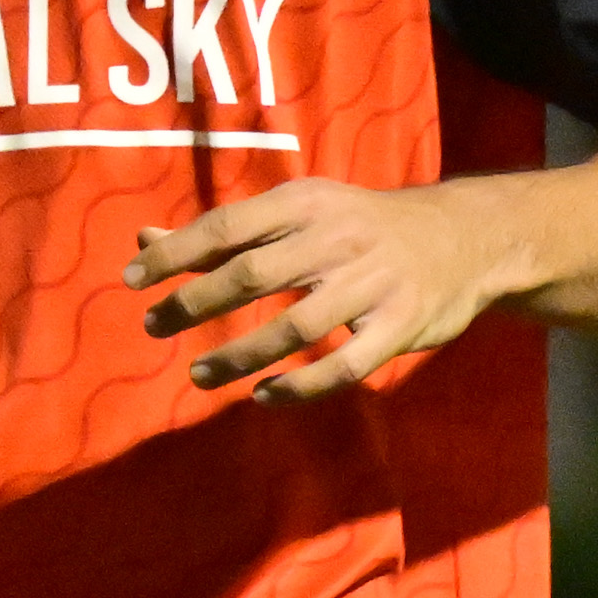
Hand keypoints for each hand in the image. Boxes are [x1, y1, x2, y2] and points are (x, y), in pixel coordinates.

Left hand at [125, 176, 522, 403]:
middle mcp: (338, 237)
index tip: (132, 280)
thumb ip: (224, 232)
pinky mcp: (401, 326)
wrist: (465, 237)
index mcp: (306, 202)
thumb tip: (143, 239)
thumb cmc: (359, 226)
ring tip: (199, 375)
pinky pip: (343, 366)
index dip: (175, 253)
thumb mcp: (298, 211)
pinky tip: (265, 396)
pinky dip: (300, 387)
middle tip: (154, 326)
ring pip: (295, 328)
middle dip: (195, 303)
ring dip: (240, 357)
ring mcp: (374, 283)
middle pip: (253, 274)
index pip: (227, 226)